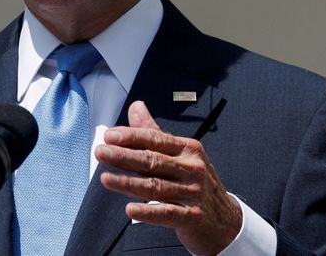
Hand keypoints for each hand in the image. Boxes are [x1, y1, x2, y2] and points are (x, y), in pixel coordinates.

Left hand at [95, 101, 241, 255]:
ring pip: (156, 186)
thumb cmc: (195, 182)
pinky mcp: (193, 217)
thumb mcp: (180, 154)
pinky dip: (148, 211)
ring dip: (128, 182)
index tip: (109, 136)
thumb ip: (154, 132)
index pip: (156, 139)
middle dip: (124, 156)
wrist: (224, 219)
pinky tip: (130, 209)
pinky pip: (167, 213)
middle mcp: (192, 168)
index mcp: (188, 149)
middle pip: (153, 160)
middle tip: (100, 152)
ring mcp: (194, 193)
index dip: (131, 137)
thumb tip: (136, 107)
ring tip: (105, 178)